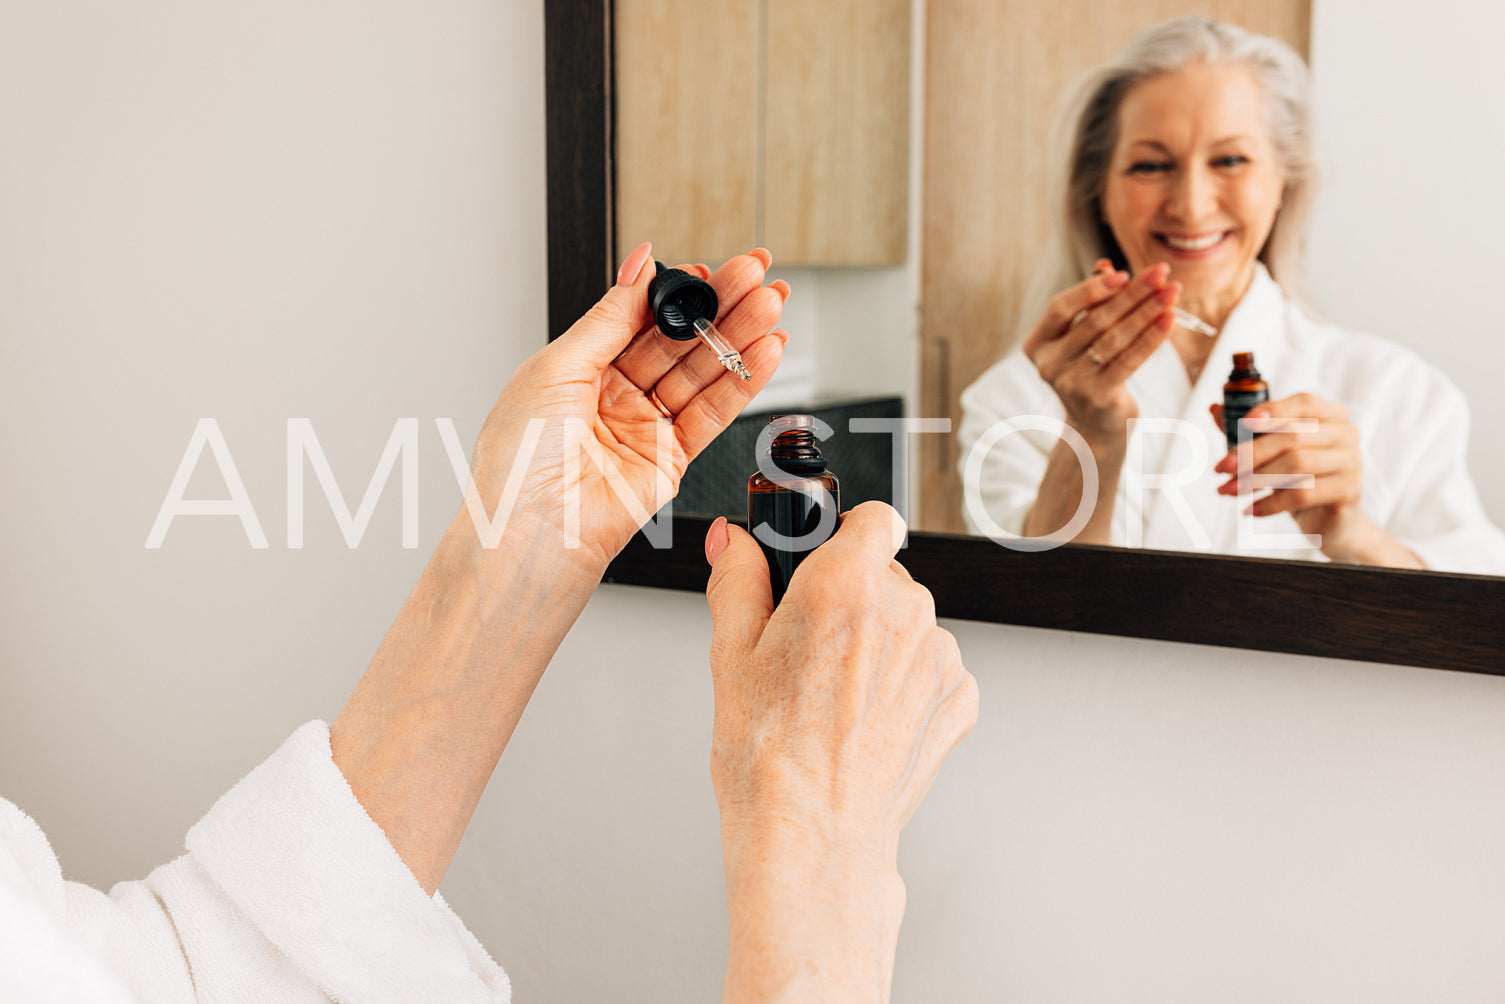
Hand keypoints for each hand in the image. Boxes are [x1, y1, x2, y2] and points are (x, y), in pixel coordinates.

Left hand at [460, 241, 789, 578]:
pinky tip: (766, 351)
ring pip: (702, 372)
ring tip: (771, 304)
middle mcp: (614, 397)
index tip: (709, 269)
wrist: (532, 531)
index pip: (640, 317)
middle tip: (755, 274)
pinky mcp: (672, 460)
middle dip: (720, 305)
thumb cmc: (520, 461)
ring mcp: (645, 428)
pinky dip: (744, 382)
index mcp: (579, 369)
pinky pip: (714, 413)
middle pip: (678, 340)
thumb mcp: (557, 366)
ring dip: (740, 337)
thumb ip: (609, 316)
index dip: (677, 292)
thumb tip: (637, 265)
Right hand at [703, 502, 977, 1002]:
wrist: (814, 835)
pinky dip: (907, 684)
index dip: (847, 531)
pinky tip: (866, 719)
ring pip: (910, 623)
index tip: (828, 554)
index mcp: (844, 586)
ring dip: (881, 643)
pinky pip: (933, 667)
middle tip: (810, 647)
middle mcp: (904, 612)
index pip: (873, 516)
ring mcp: (940, 656)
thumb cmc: (768, 757)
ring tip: (835, 696)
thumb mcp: (729, 655)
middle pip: (886, 575)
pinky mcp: (961, 697)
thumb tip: (735, 542)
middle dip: (852, 598)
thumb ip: (737, 579)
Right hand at [1023, 259, 1177, 445]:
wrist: (1095, 427)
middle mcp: (1048, 364)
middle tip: (1161, 273)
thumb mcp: (1085, 337)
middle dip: (1132, 293)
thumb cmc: (1091, 372)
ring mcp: (1071, 383)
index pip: (1061, 307)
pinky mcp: (1097, 397)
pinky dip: (1151, 338)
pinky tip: (1169, 320)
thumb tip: (1105, 266)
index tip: (1124, 273)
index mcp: (1038, 344)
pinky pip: (1129, 360)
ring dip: (1147, 312)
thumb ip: (1091, 303)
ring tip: (1172, 293)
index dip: (1091, 289)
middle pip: (1094, 320)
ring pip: (1114, 338)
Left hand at [1210, 393, 1415, 564]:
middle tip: (1219, 469)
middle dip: (1250, 453)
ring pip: (1297, 464)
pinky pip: (1304, 494)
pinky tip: (1250, 510)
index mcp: (1331, 414)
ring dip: (1255, 478)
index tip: (1242, 424)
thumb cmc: (1299, 479)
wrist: (1331, 521)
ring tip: (1227, 490)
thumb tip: (1215, 409)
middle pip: (1293, 436)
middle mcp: (1346, 433)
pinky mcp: (1351, 490)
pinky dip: (1271, 503)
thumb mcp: (1272, 454)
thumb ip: (1247, 431)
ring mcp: (1352, 461)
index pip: (1303, 402)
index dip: (1272, 410)